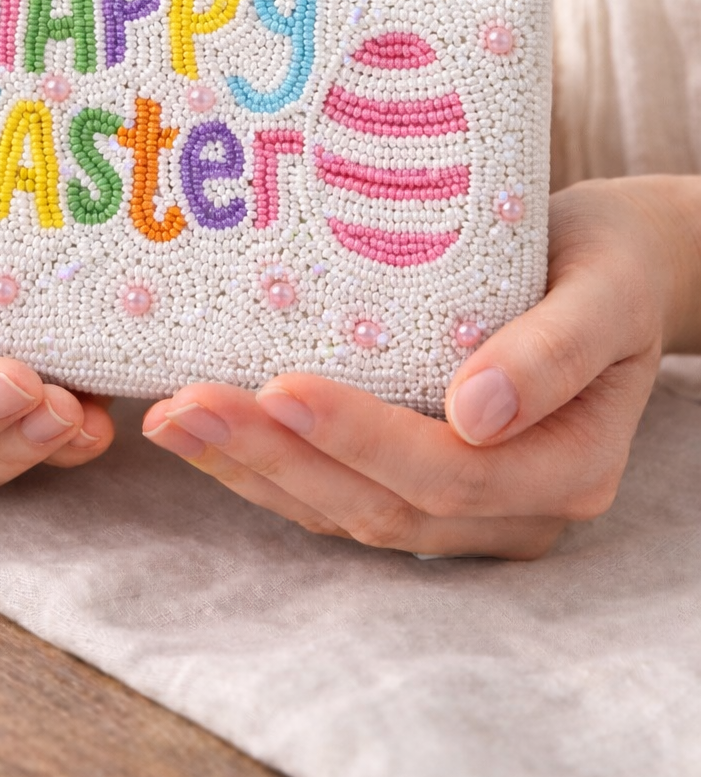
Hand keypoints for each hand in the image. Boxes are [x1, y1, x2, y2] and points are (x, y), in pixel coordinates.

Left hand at [143, 177, 700, 558]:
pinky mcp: (421, 487)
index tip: (281, 385)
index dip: (362, 439)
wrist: (607, 269)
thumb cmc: (607, 264)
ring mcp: (467, 510)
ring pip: (346, 513)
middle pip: (383, 506)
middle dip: (276, 459)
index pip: (452, 473)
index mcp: (570, 466)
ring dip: (252, 470)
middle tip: (184, 407)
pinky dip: (267, 468)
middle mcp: (516, 508)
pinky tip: (205, 431)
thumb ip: (555, 351)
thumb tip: (474, 415)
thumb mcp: (606, 290)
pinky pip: (337, 496)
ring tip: (170, 420)